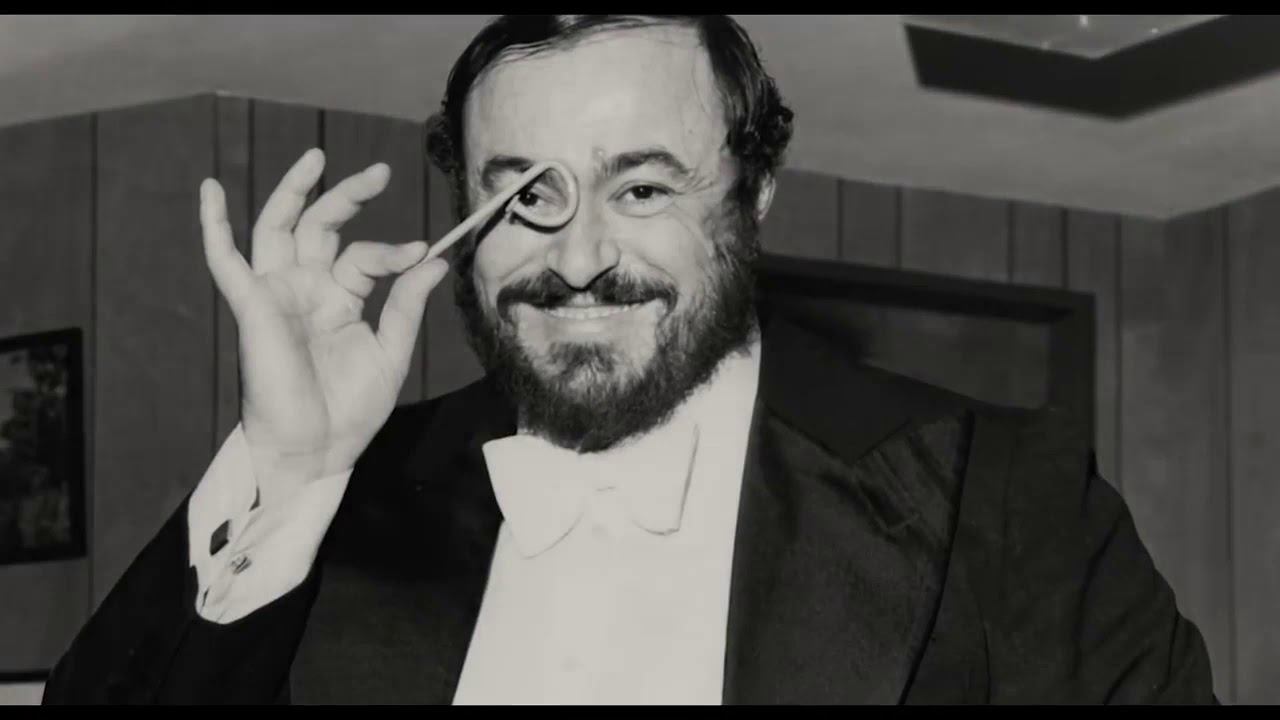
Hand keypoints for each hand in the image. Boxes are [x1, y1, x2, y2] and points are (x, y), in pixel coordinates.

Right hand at [199, 148, 448, 505]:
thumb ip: (407, 304)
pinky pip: (225, 261)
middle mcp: (306, 289)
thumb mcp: (391, 351)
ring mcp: (277, 295)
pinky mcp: (252, 307)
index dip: (393, 251)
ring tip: (317, 157)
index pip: (364, 256)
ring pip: (278, 227)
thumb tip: (435, 257)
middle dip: (348, 196)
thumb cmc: (351, 409)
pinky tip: (211, 190)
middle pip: (321, 226)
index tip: (421, 252)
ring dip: (293, 190)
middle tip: (381, 172)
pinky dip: (214, 225)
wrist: (317, 450)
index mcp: (339, 298)